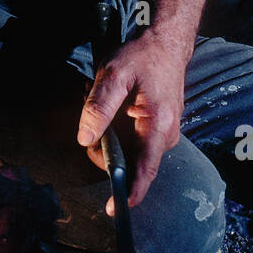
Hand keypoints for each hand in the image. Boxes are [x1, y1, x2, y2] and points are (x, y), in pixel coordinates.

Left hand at [76, 31, 185, 212]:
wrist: (166, 43)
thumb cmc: (142, 57)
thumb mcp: (114, 75)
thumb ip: (99, 108)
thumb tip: (86, 140)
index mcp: (158, 125)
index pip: (144, 169)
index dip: (129, 192)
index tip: (114, 210)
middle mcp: (167, 135)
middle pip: (131, 162)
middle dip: (107, 151)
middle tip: (94, 124)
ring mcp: (165, 133)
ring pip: (131, 152)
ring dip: (113, 138)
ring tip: (107, 109)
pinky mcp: (160, 128)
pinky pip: (136, 142)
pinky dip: (120, 132)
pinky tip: (116, 110)